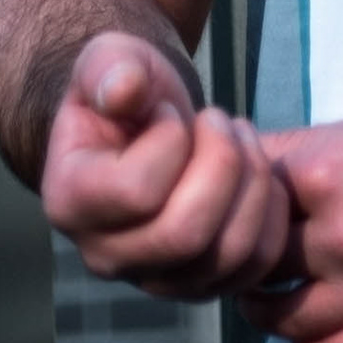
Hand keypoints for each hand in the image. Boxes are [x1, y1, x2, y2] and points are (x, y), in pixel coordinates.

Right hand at [40, 33, 290, 300]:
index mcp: (70, 204)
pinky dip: (272, 213)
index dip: (171, 140)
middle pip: (186, 233)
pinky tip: (258, 169)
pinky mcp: (200, 284)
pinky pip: (255, 266)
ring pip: (227, 254)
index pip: (136, 192)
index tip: (168, 110)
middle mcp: (105, 256)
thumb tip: (124, 91)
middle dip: (222, 163)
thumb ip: (112, 67)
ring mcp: (155, 279)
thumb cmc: (127, 90)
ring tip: (240, 137)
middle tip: (221, 119)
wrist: (144, 123)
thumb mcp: (113, 58)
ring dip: (253, 182)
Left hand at [242, 84, 342, 342]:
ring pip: (281, 319)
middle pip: (251, 261)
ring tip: (273, 297)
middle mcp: (336, 231)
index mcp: (322, 168)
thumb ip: (311, 154)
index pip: (240, 198)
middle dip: (242, 257)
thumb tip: (254, 170)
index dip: (232, 203)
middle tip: (246, 257)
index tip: (233, 208)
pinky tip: (314, 328)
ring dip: (268, 309)